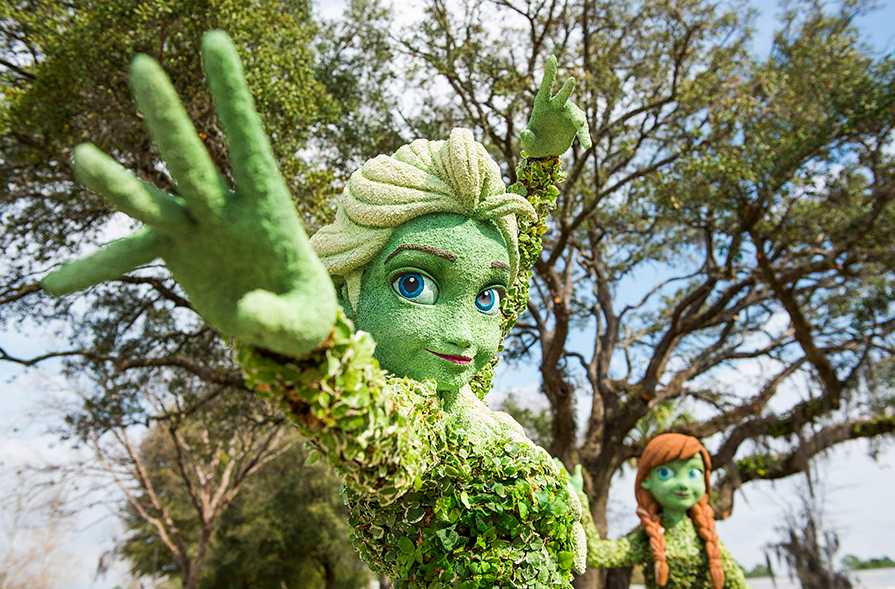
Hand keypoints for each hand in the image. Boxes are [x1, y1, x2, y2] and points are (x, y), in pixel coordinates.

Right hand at [42, 31, 335, 358]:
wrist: (282, 328)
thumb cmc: (303, 317)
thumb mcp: (302, 325)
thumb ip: (278, 320)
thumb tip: (248, 314)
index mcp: (268, 212)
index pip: (248, 146)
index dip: (232, 97)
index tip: (214, 41)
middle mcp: (226, 210)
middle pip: (193, 163)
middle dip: (169, 119)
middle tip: (144, 66)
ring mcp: (197, 226)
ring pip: (154, 200)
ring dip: (118, 182)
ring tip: (81, 158)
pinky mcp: (176, 249)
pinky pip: (127, 257)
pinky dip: (94, 268)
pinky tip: (55, 284)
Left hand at [520, 55, 591, 157]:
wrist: (545, 152)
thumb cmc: (534, 144)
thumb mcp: (529, 143)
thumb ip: (526, 138)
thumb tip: (524, 133)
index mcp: (542, 105)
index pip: (546, 87)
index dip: (549, 73)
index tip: (552, 58)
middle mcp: (556, 107)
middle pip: (562, 97)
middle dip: (567, 89)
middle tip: (571, 80)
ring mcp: (567, 115)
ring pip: (575, 114)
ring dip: (577, 119)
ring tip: (580, 124)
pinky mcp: (575, 126)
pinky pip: (582, 130)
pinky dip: (585, 137)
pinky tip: (587, 146)